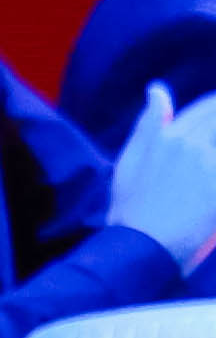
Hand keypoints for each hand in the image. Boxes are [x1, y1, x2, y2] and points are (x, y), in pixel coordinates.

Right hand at [119, 83, 215, 268]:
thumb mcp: (129, 161)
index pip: (209, 106)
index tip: (215, 120)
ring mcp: (210, 166)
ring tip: (209, 171)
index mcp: (167, 135)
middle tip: (209, 160)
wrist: (141, 248)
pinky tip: (213, 191)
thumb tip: (158, 88)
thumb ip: (149, 123)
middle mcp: (191, 144)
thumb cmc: (132, 207)